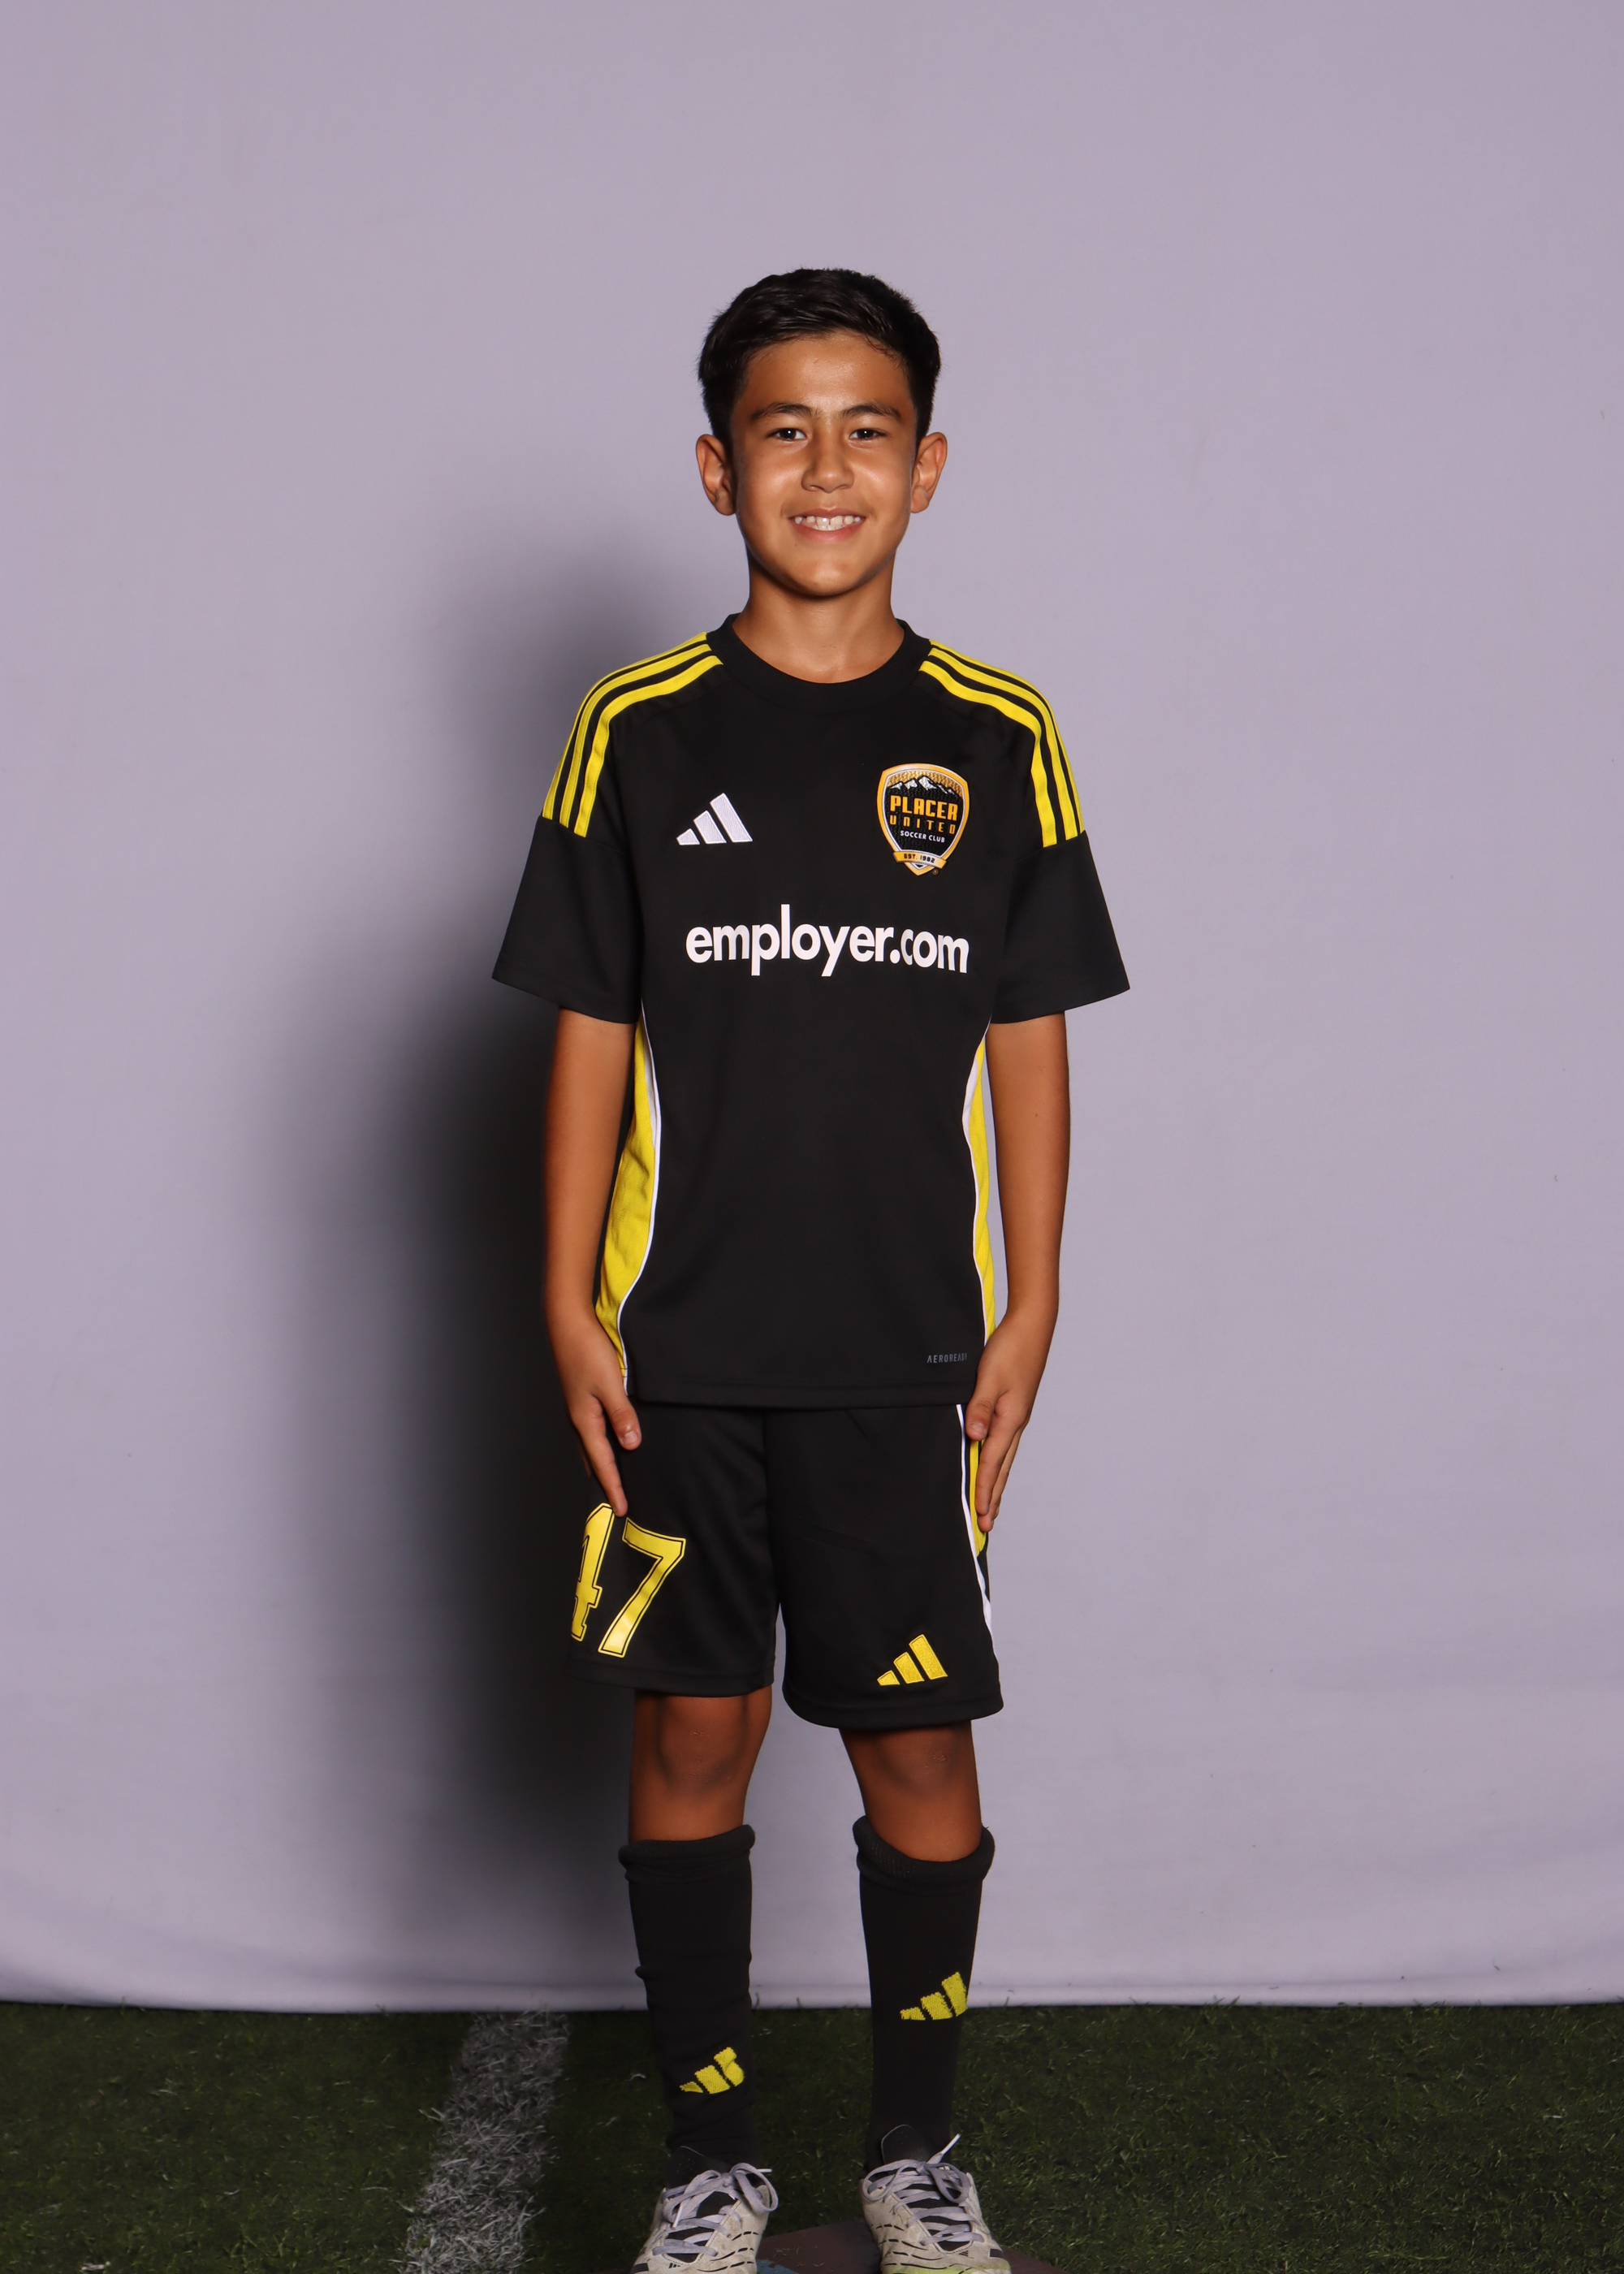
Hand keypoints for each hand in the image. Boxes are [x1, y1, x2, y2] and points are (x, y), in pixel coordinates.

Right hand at [548, 1303, 640, 1515]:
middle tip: (618, 1503)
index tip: (623, 1510)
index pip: (603, 1462)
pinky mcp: (581, 1397)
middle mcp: (579, 1418)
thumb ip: (622, 1414)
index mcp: (585, 1420)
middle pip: (593, 1459)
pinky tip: (610, 1442)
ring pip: (591, 1446)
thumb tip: (631, 1445)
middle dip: (606, 1482)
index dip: (614, 1487)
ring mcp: (578, 1408)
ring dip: (603, 1465)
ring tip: (615, 1481)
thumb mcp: (611, 1383)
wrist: (567, 1323)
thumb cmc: (588, 1350)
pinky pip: (592, 1431)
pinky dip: (601, 1445)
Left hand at [962, 1306, 1055, 1535]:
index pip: (992, 1462)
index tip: (979, 1515)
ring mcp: (1016, 1417)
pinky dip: (997, 1462)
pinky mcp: (1013, 1408)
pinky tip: (992, 1465)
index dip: (984, 1489)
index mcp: (1010, 1419)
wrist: (1031, 1326)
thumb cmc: (1010, 1349)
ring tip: (990, 1506)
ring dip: (996, 1483)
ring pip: (1005, 1458)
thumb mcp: (990, 1376)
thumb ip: (981, 1406)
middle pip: (1002, 1468)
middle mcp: (1015, 1423)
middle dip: (993, 1497)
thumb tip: (975, 1438)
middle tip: (986, 1525)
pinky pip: (1003, 1444)